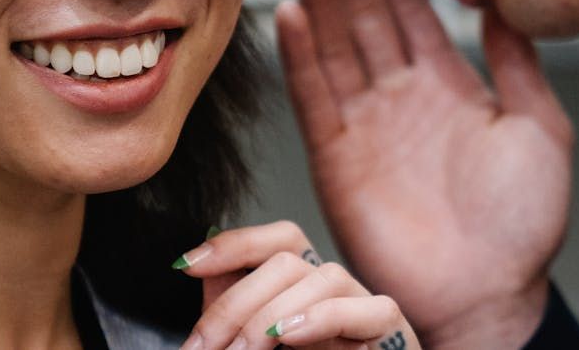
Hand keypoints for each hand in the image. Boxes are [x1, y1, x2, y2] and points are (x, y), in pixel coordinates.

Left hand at [174, 221, 420, 349]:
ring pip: (324, 277)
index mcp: (307, 287)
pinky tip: (289, 335)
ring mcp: (367, 306)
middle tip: (203, 348)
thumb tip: (195, 267)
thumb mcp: (254, 344)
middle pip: (288, 260)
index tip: (186, 266)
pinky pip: (371, 309)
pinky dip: (324, 318)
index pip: (280, 239)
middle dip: (236, 303)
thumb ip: (232, 310)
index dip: (235, 243)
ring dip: (271, 316)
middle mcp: (337, 289)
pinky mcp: (392, 330)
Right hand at [274, 0, 574, 348]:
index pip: (412, 9)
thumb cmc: (520, 228)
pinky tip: (291, 14)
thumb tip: (507, 2)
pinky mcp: (336, 156)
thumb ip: (519, 63)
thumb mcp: (540, 128)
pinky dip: (300, 56)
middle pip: (367, 15)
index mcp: (447, 85)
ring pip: (337, 44)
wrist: (488, 296)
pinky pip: (314, 95)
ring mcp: (365, 123)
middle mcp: (400, 97)